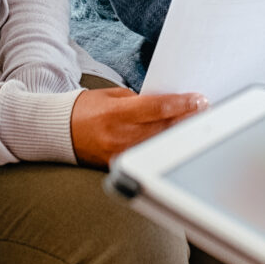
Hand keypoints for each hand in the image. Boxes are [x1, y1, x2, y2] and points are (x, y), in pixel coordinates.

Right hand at [69, 87, 205, 166]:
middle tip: (205, 110)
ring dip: (179, 134)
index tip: (199, 99)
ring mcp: (119, 154)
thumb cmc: (86, 109)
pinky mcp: (117, 167)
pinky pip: (145, 156)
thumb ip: (139, 101)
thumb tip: (169, 105)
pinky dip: (162, 147)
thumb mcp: (111, 96)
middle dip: (187, 118)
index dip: (182, 104)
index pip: (158, 108)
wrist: (58, 132)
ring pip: (159, 144)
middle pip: (164, 128)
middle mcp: (119, 136)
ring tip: (196, 124)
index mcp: (116, 114)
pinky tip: (175, 141)